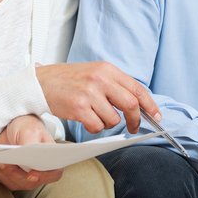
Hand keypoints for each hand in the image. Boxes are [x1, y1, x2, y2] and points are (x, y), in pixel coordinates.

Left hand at [0, 115, 62, 190]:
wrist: (14, 128)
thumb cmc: (27, 127)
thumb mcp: (30, 130)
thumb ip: (31, 143)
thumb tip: (28, 154)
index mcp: (52, 159)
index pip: (53, 174)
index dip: (44, 176)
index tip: (32, 174)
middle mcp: (40, 171)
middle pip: (29, 182)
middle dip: (15, 173)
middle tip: (5, 162)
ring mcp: (26, 177)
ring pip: (14, 183)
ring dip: (3, 173)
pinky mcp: (12, 177)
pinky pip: (2, 180)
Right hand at [35, 61, 159, 133]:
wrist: (41, 82)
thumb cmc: (69, 80)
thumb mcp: (95, 73)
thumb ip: (114, 85)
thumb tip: (138, 104)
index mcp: (107, 69)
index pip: (137, 88)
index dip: (150, 105)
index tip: (156, 116)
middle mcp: (100, 79)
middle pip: (131, 104)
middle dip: (135, 120)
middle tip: (133, 127)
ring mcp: (89, 93)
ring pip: (113, 119)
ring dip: (108, 123)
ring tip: (95, 116)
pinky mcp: (78, 107)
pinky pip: (97, 126)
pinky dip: (95, 128)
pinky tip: (86, 119)